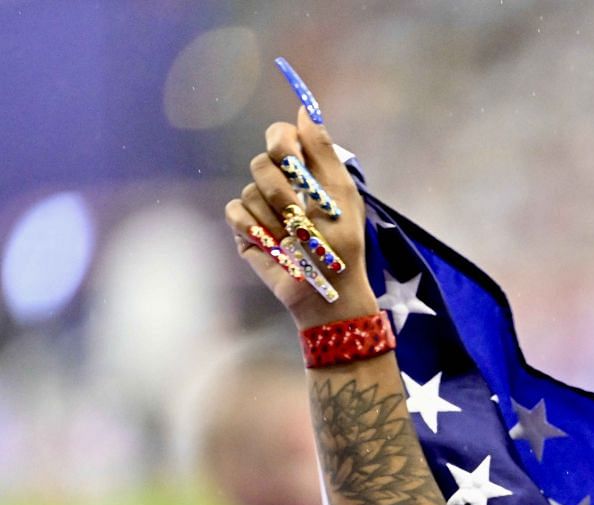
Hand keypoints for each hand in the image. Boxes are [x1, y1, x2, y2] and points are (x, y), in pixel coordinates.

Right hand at [224, 108, 377, 328]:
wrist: (326, 291)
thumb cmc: (342, 247)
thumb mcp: (340, 196)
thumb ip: (323, 152)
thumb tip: (304, 109)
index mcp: (308, 173)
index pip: (282, 136)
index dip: (281, 140)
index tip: (289, 155)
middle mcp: (282, 184)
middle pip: (262, 163)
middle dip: (282, 190)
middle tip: (299, 213)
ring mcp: (261, 206)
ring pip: (250, 190)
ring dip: (276, 218)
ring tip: (294, 239)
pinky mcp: (245, 228)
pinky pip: (235, 212)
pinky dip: (254, 229)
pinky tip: (273, 244)